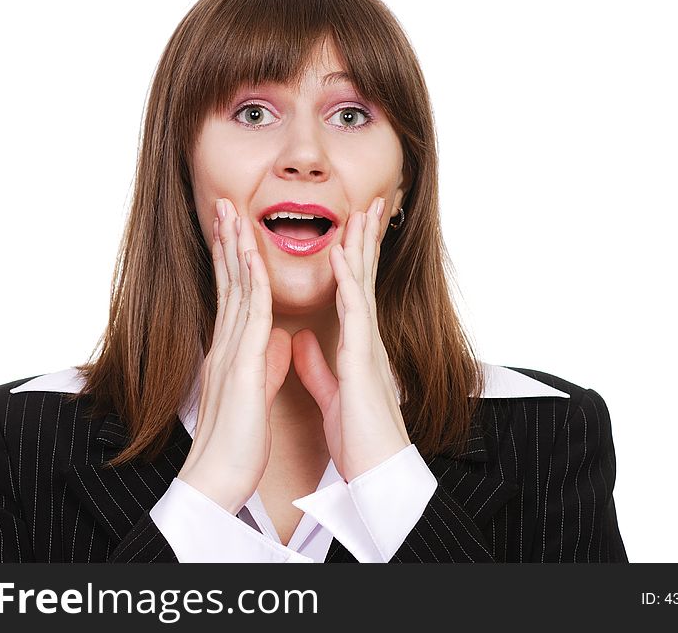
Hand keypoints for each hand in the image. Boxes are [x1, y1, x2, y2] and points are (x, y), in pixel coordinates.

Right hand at [177, 198, 291, 513]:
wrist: (218, 480)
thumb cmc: (237, 443)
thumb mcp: (256, 393)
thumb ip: (267, 362)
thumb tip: (282, 340)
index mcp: (232, 352)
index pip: (235, 295)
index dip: (235, 261)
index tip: (236, 230)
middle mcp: (226, 346)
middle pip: (229, 283)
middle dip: (227, 242)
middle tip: (223, 205)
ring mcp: (230, 354)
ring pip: (235, 290)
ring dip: (234, 249)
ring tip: (231, 213)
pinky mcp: (240, 368)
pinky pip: (249, 317)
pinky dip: (251, 283)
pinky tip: (252, 257)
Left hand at [292, 197, 409, 482]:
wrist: (377, 473)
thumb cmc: (359, 438)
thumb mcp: (330, 393)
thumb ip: (316, 365)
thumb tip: (300, 340)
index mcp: (356, 346)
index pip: (352, 291)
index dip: (351, 257)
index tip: (349, 227)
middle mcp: (365, 339)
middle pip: (362, 277)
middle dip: (364, 239)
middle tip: (368, 203)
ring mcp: (367, 346)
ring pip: (361, 284)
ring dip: (359, 246)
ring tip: (361, 210)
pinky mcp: (363, 360)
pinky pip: (354, 312)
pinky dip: (346, 281)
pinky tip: (340, 254)